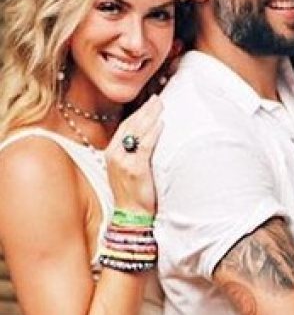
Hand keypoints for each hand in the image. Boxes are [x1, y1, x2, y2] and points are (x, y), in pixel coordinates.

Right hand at [105, 95, 162, 214]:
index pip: (125, 127)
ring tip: (161, 105)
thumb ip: (134, 152)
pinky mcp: (134, 169)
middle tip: (157, 98)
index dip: (138, 112)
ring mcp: (123, 161)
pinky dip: (153, 133)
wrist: (131, 216)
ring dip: (150, 116)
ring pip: (137, 133)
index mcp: (111, 153)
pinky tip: (161, 124)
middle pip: (130, 126)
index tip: (150, 102)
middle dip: (145, 110)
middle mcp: (114, 155)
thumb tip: (148, 137)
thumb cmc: (134, 193)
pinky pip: (144, 146)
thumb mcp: (128, 169)